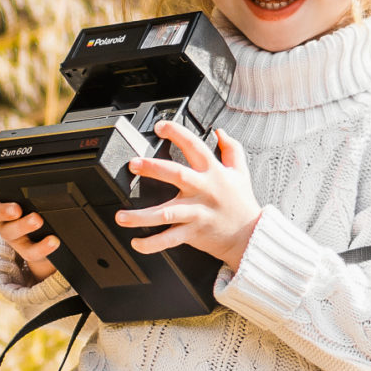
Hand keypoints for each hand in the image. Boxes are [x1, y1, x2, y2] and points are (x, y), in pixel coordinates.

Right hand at [0, 165, 60, 280]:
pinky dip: (41, 247)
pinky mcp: (26, 249)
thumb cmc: (39, 203)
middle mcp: (1, 214)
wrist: (50, 236)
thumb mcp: (37, 185)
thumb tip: (61, 149)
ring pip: (7, 233)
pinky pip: (29, 252)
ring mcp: (12, 233)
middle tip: (15, 208)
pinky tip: (54, 241)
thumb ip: (41, 172)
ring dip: (22, 226)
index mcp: (0, 193)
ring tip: (38, 220)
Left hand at [115, 121, 260, 270]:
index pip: (195, 146)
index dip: (177, 133)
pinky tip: (136, 242)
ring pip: (167, 213)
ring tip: (121, 216)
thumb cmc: (242, 203)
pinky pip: (170, 239)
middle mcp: (204, 190)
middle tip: (133, 164)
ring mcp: (197, 213)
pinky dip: (152, 243)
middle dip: (153, 169)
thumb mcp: (241, 173)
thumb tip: (220, 132)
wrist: (249, 236)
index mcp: (213, 172)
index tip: (160, 127)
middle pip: (177, 175)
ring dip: (142, 216)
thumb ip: (232, 149)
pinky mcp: (193, 232)